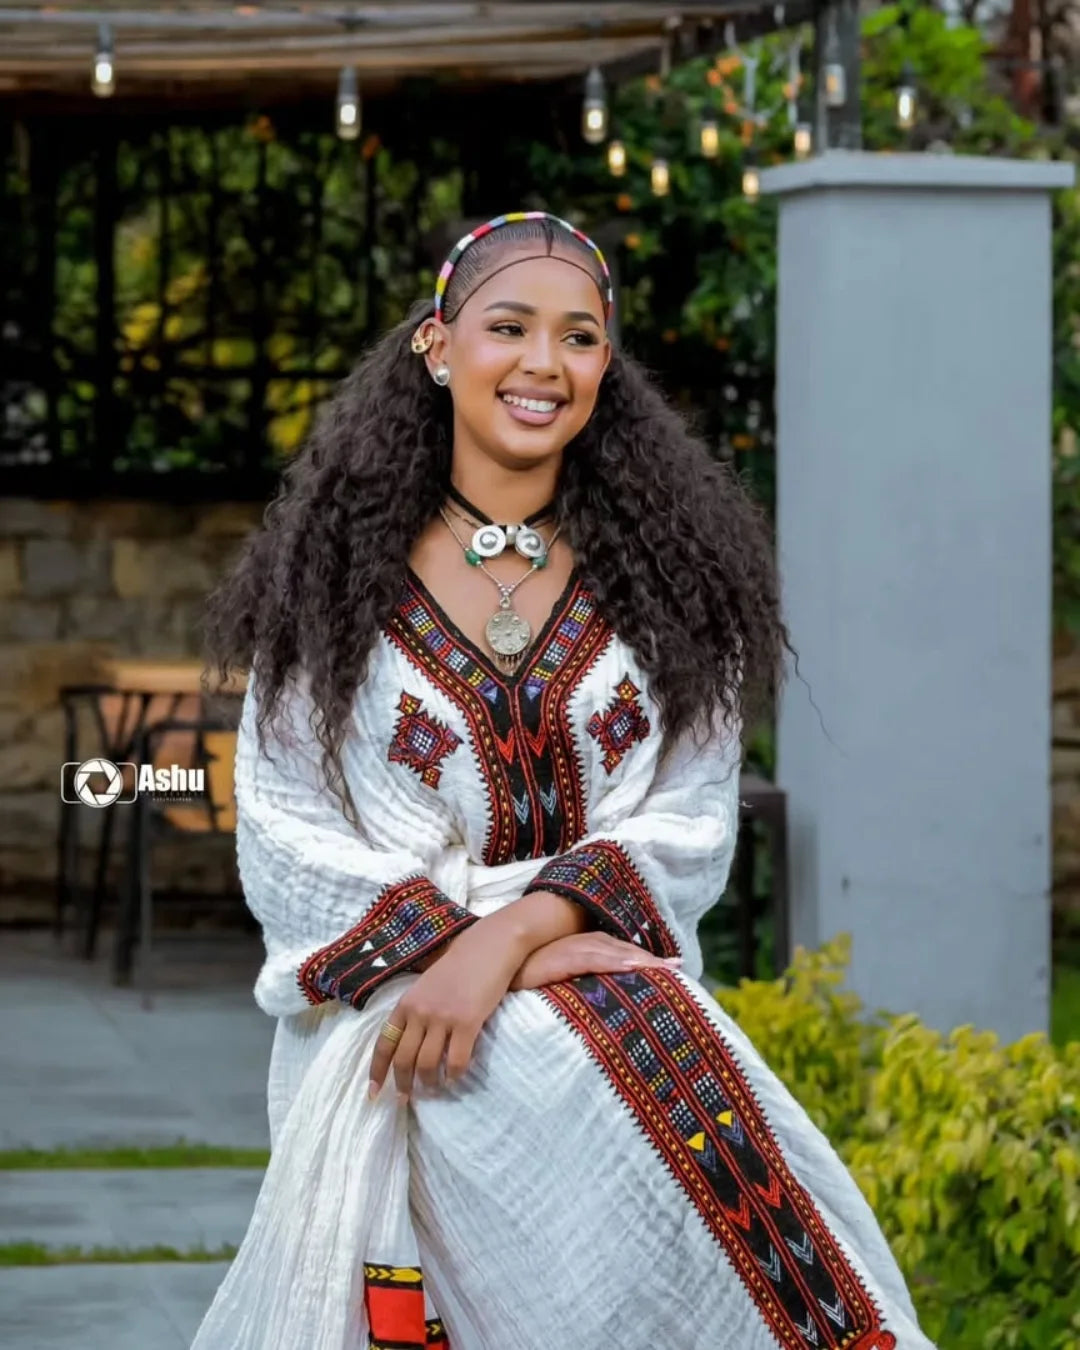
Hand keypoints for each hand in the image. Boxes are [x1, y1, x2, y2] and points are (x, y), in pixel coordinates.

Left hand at [368, 919, 525, 1104]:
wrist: (488, 948)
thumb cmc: (459, 966)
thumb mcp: (427, 986)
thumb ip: (416, 1010)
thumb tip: (411, 1042)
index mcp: (406, 1003)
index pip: (384, 1043)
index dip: (377, 1071)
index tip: (373, 1092)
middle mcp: (420, 1012)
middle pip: (403, 1059)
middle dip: (402, 1084)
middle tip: (405, 1099)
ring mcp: (443, 1018)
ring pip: (427, 1064)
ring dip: (428, 1083)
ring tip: (433, 1089)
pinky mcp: (467, 1023)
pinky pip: (456, 1061)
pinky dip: (454, 1075)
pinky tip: (455, 1078)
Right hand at [509, 931, 681, 991]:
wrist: (497, 970)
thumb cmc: (529, 980)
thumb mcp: (563, 982)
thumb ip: (585, 984)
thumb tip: (609, 1002)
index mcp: (586, 948)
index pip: (622, 953)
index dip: (647, 960)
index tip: (676, 968)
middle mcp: (582, 944)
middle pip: (623, 950)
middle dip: (651, 960)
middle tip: (678, 968)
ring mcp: (571, 948)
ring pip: (612, 951)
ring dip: (638, 959)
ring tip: (664, 968)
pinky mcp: (560, 957)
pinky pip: (591, 957)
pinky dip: (612, 960)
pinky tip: (631, 965)